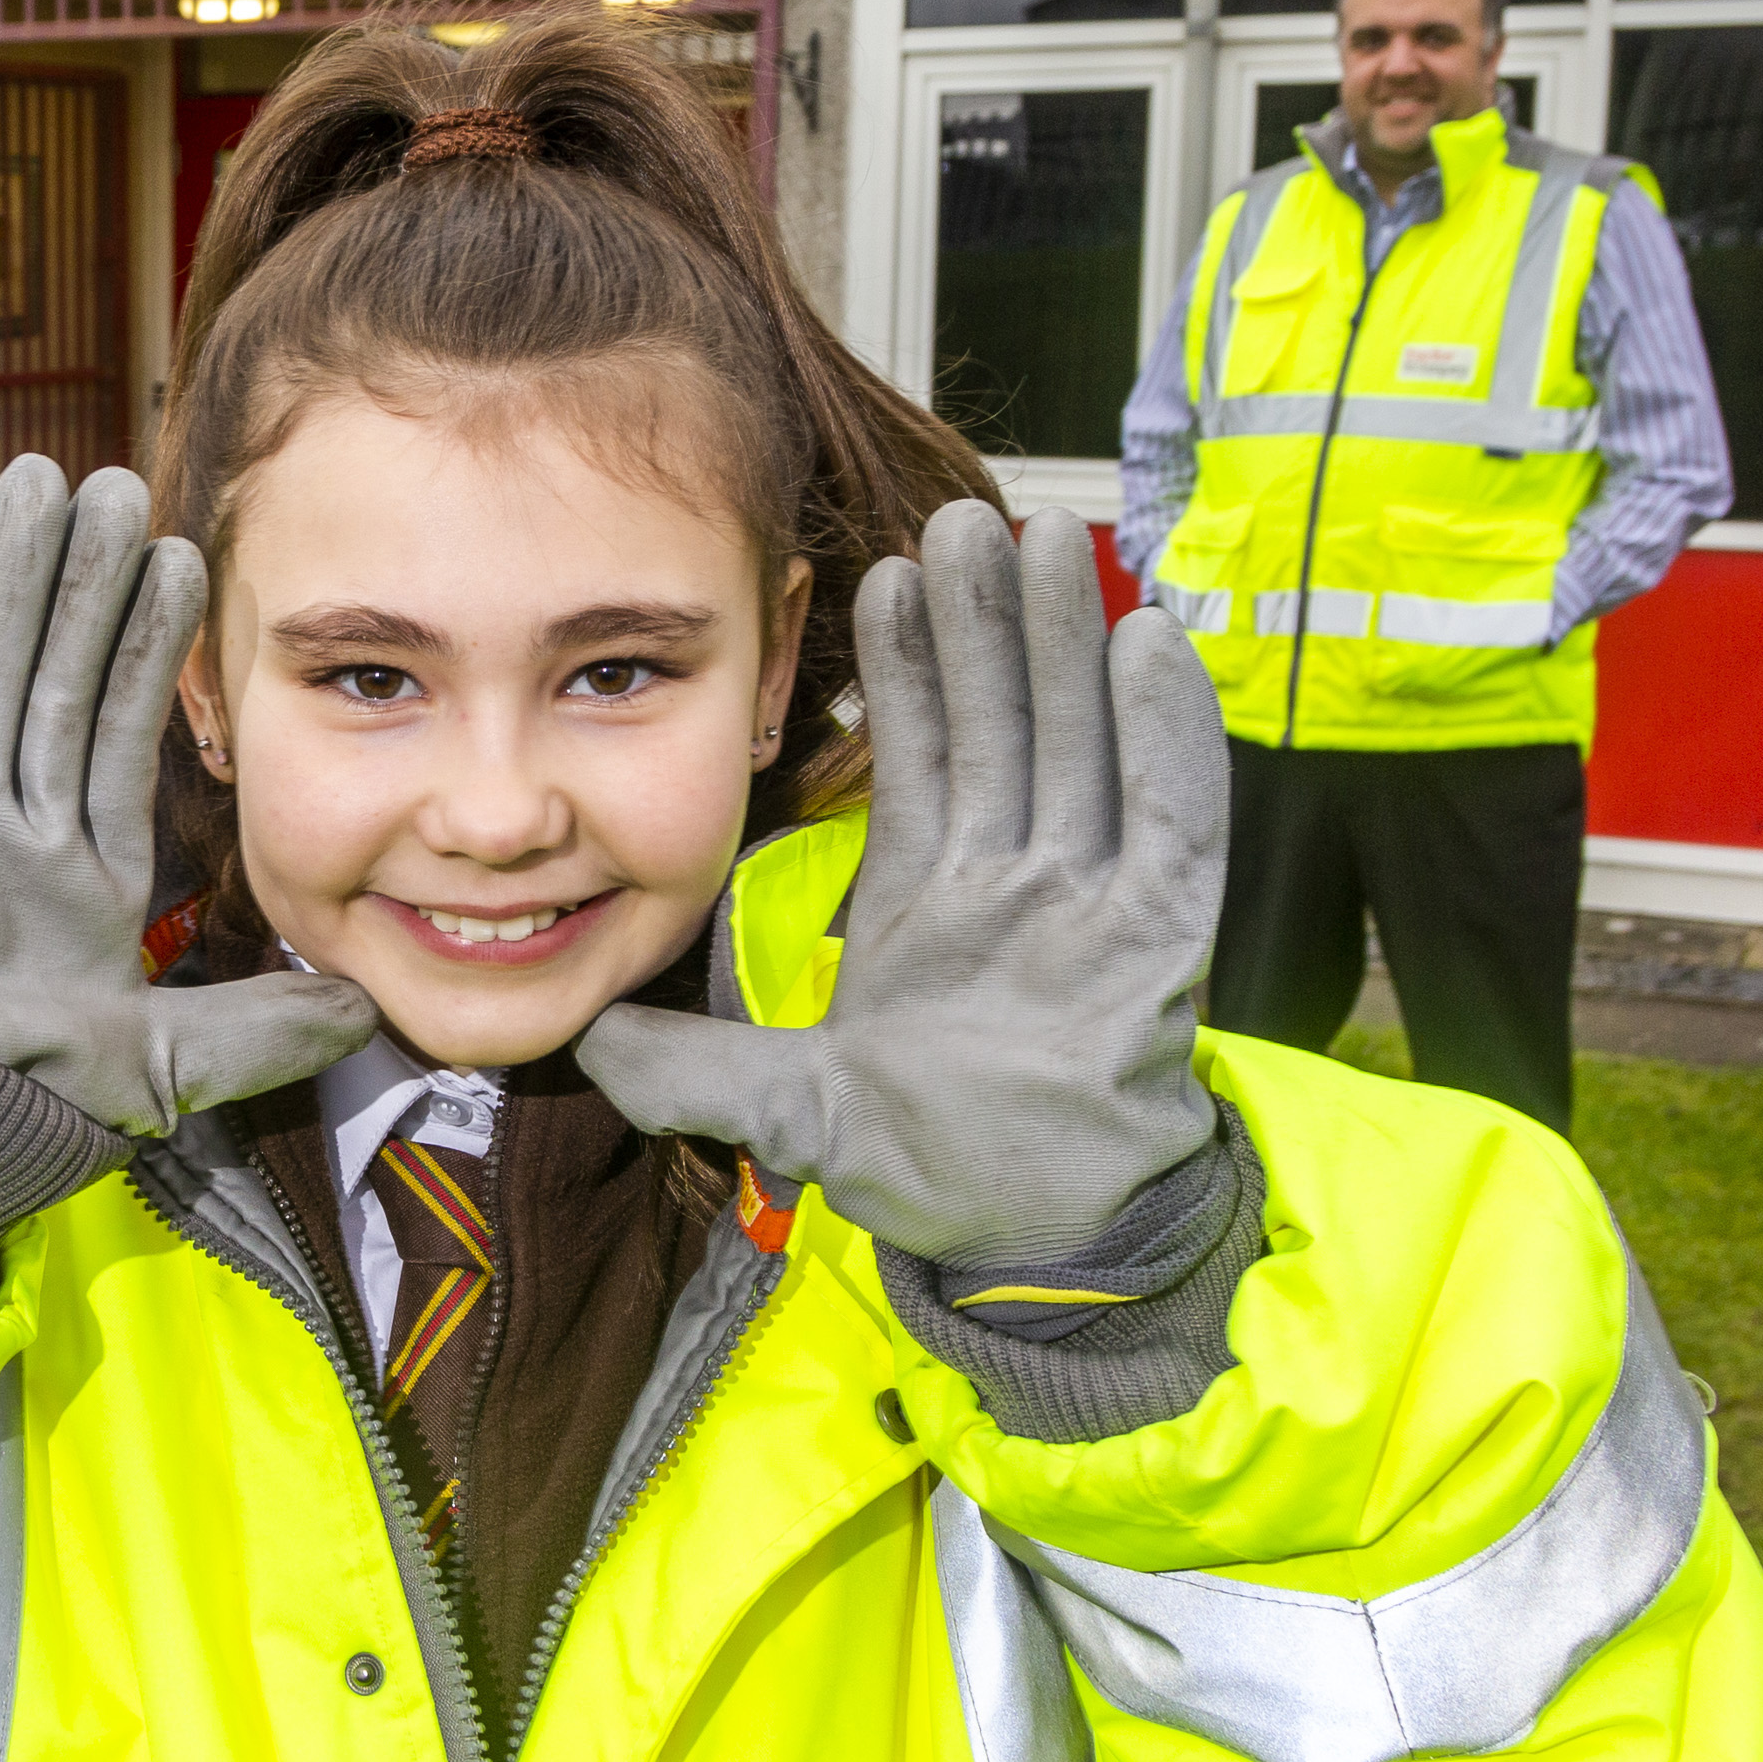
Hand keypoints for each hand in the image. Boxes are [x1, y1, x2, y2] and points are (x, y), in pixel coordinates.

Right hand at [0, 457, 373, 1136]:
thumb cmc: (33, 1105)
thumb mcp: (170, 1068)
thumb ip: (259, 1032)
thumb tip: (361, 1010)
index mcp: (78, 872)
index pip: (117, 731)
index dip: (146, 645)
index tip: (182, 559)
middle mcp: (7, 831)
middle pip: (46, 680)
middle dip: (78, 584)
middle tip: (111, 483)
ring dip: (4, 583)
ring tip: (37, 483)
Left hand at [575, 502, 1224, 1266]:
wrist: (1037, 1243)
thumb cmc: (935, 1174)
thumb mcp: (791, 1113)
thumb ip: (693, 1071)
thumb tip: (586, 1039)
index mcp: (930, 907)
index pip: (919, 757)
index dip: (907, 667)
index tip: (888, 572)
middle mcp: (1016, 886)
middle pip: (1004, 724)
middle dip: (985, 623)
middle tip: (967, 518)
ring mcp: (1092, 905)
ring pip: (1080, 743)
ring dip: (1065, 644)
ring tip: (1047, 538)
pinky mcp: (1160, 940)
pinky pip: (1175, 816)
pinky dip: (1168, 732)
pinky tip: (1154, 642)